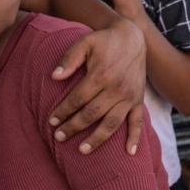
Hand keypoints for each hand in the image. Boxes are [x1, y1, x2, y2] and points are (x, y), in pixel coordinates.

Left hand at [49, 18, 146, 153]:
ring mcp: (129, 96)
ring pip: (112, 123)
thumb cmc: (104, 41)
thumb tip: (54, 77)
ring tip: (82, 150)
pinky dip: (135, 138)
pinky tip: (129, 152)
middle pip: (92, 114)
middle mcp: (117, 89)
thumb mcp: (84, 42)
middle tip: (59, 137)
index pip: (78, 99)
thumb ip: (69, 59)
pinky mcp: (138, 100)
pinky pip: (138, 122)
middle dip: (73, 127)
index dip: (63, 111)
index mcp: (101, 75)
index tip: (51, 121)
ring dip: (97, 138)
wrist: (132, 37)